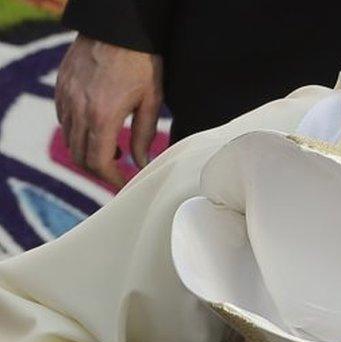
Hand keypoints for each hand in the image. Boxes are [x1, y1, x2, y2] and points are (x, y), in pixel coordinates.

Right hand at [54, 35, 162, 186]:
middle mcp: (78, 109)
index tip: (123, 183)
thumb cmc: (141, 62)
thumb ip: (144, 135)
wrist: (117, 28)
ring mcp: (65, 97)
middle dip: (99, 170)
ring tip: (113, 149)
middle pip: (79, 155)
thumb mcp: (151, 100)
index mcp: (102, 115)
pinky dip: (78, 133)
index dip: (110, 179)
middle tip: (118, 172)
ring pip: (69, 139)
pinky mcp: (60, 87)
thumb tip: (143, 162)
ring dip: (88, 151)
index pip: (97, 162)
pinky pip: (63, 120)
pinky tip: (98, 129)